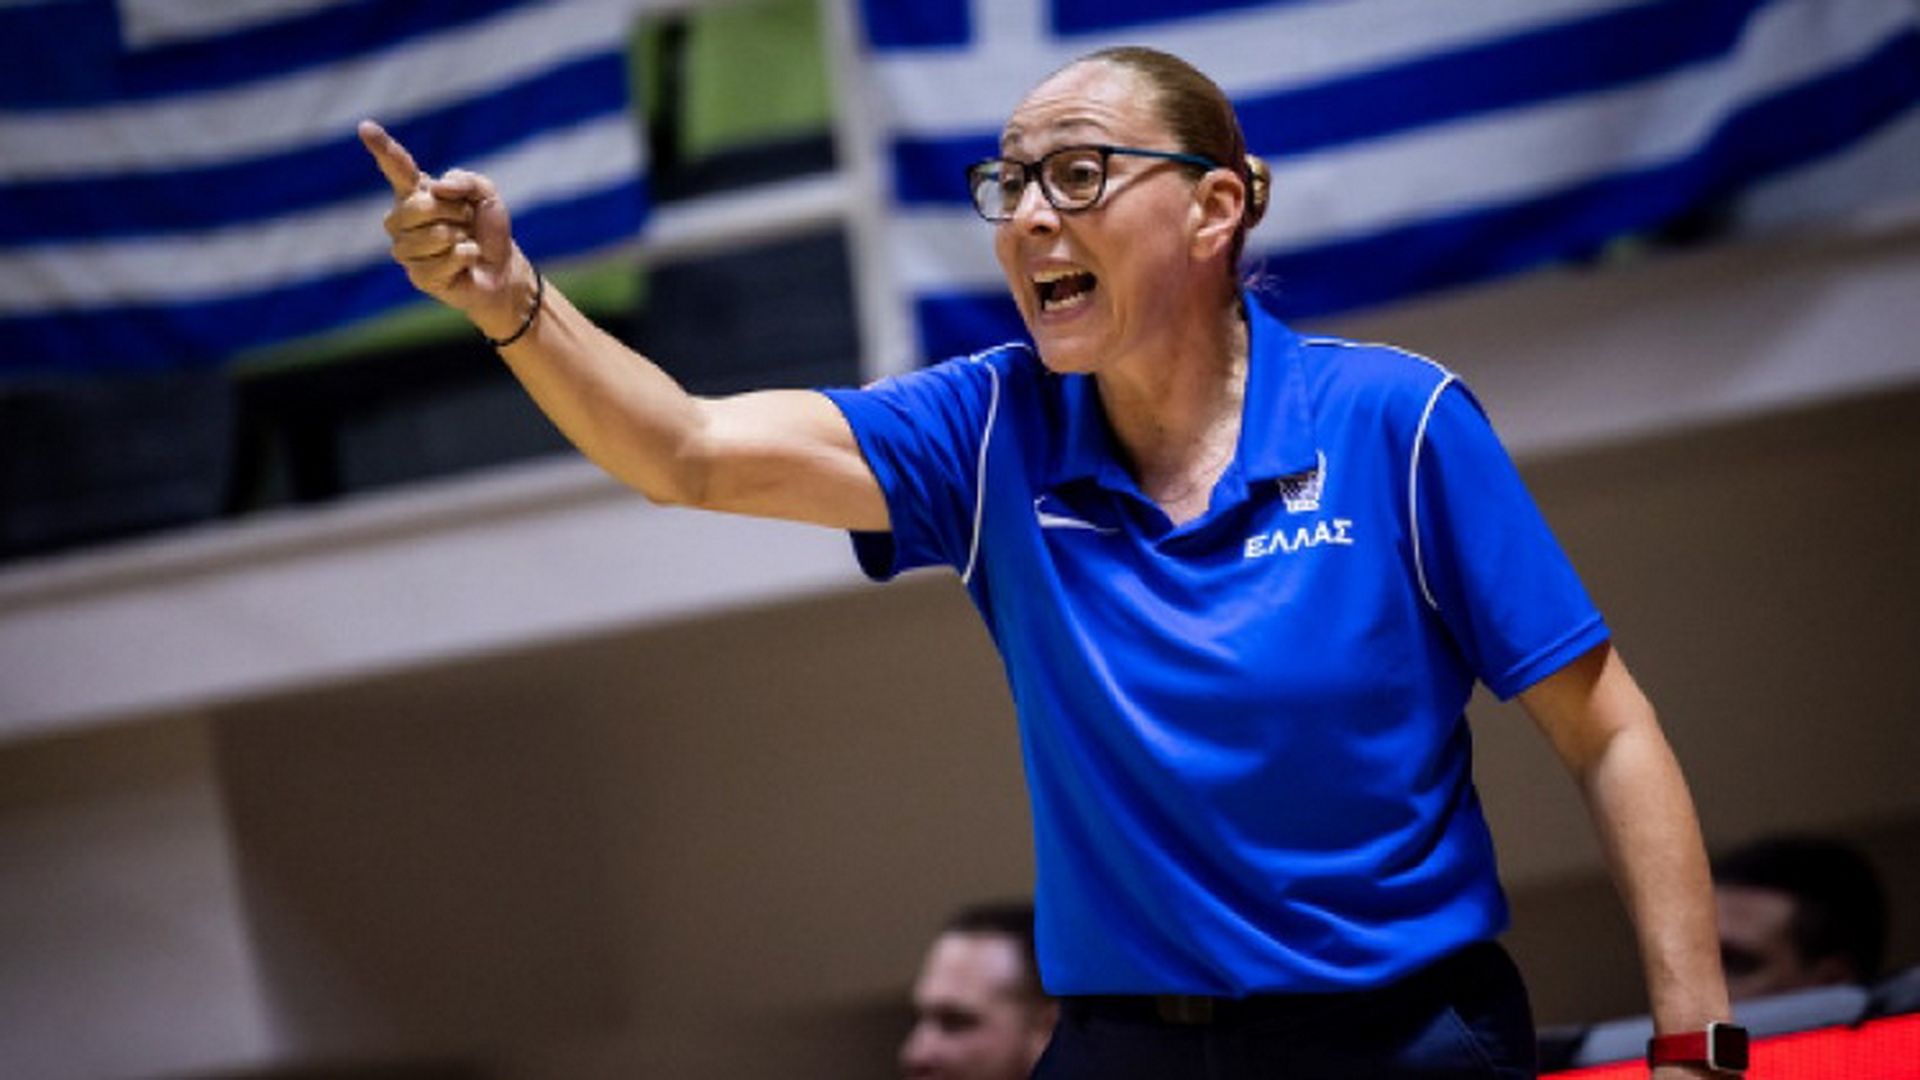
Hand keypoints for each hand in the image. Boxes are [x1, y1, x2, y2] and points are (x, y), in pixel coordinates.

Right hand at [357, 120, 529, 336]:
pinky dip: (466, 257)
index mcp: (414, 192)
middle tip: (466, 220)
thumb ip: (465, 180)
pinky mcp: (418, 276)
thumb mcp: (485, 194)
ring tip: (464, 241)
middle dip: (455, 212)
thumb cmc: (485, 227)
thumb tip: (436, 188)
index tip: (364, 126)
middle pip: (421, 206)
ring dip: (461, 237)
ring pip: (435, 236)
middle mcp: (401, 220)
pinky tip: (466, 260)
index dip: (382, 147)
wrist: (501, 268)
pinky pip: (445, 260)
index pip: (396, 167)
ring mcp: (406, 250)